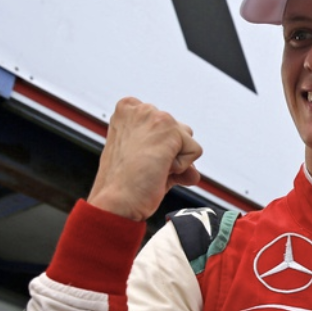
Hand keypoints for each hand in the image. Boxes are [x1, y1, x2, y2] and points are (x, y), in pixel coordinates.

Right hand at [87, 97, 202, 220]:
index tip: (138, 160)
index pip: (164, 126)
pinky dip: (183, 168)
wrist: (116, 202)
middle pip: (179, 132)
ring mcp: (155, 117)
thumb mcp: (145, 162)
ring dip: (176, 161)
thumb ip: (170, 157)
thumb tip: (194, 174)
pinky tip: (159, 170)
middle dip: (170, 154)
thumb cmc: (124, 185)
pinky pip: (195, 151)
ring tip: (151, 168)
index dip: (158, 149)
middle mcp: (140, 108)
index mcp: (128, 110)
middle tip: (145, 167)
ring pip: (188, 141)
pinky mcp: (170, 130)